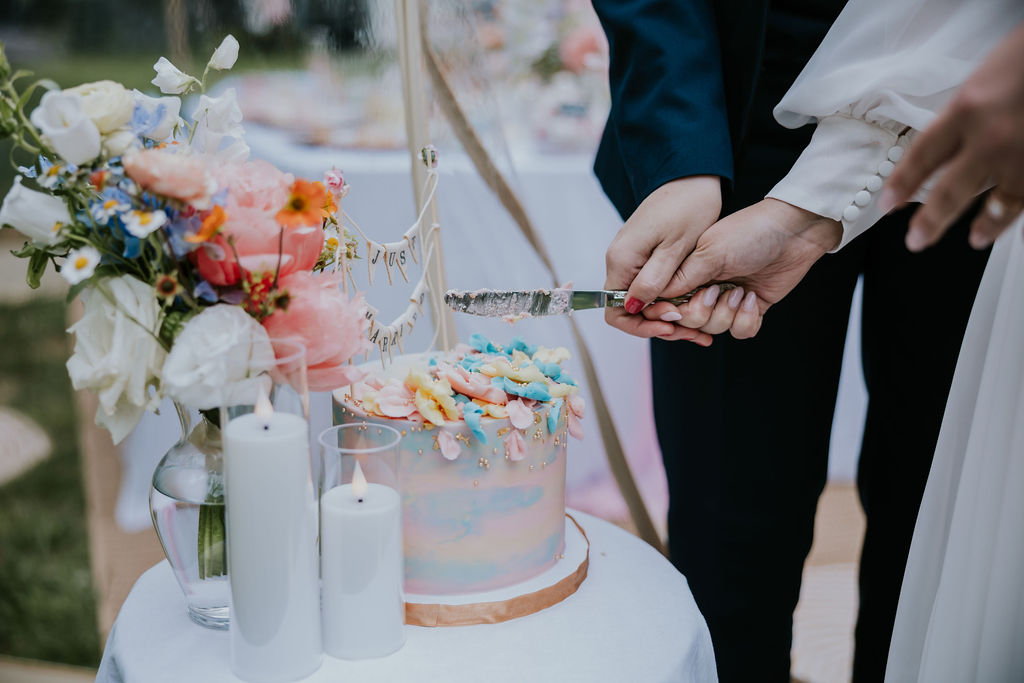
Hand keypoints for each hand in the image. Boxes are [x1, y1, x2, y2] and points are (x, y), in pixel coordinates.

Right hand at [604, 175, 721, 342]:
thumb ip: (654, 280)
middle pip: (630, 310)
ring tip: (701, 324)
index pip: (615, 312)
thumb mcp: (676, 248)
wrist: (693, 177)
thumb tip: (633, 307)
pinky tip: (696, 305)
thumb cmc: (688, 207)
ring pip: (643, 301)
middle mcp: (620, 261)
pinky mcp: (644, 255)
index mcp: (622, 260)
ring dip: (670, 315)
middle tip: (696, 331)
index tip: (673, 326)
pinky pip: (651, 287)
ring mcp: (631, 258)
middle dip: (661, 325)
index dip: (642, 327)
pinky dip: (672, 301)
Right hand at [641, 199, 841, 338]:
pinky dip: (746, 319)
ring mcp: (723, 298)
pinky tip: (753, 298)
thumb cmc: (750, 232)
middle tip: (714, 293)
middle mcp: (699, 285)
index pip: (659, 302)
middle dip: (699, 314)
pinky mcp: (746, 309)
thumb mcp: (710, 252)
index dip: (661, 314)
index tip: (673, 314)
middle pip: (683, 321)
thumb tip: (651, 297)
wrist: (794, 232)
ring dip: (726, 313)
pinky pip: (738, 331)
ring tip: (740, 291)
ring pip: (710, 328)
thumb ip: (681, 277)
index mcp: (683, 268)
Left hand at [882, 23, 1023, 250]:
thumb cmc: (1022, 58)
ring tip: (974, 239)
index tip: (886, 204)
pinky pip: (1022, 198)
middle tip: (916, 241)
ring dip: (984, 225)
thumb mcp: (979, 83)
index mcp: (965, 110)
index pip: (922, 156)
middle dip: (930, 220)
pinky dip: (1011, 217)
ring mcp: (1020, 154)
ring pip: (995, 202)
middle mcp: (990, 137)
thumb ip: (962, 118)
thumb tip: (944, 152)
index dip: (902, 184)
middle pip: (950, 190)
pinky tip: (1007, 231)